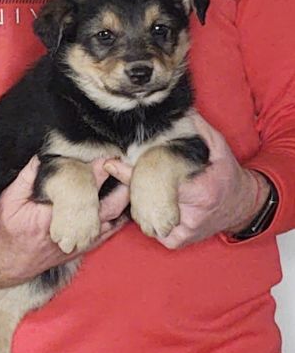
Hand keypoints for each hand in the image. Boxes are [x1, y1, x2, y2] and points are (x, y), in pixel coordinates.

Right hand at [0, 156, 129, 287]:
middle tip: (124, 163)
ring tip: (129, 177)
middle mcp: (74, 228)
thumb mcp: (9, 201)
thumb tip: (41, 156)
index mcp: (55, 213)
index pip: (85, 186)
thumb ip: (26, 177)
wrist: (12, 264)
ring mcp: (83, 238)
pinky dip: (121, 216)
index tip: (107, 155)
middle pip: (108, 201)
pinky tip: (125, 201)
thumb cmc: (9, 231)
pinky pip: (111, 230)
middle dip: (119, 180)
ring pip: (113, 216)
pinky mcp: (86, 245)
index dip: (98, 168)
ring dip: (123, 196)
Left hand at [104, 114, 269, 249]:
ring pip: (145, 217)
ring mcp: (184, 231)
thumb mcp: (219, 148)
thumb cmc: (227, 176)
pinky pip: (152, 230)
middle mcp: (192, 215)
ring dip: (138, 203)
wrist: (241, 207)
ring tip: (138, 187)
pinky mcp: (178, 241)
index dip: (133, 173)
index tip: (111, 164)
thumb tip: (180, 110)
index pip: (159, 183)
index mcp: (201, 192)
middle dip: (131, 185)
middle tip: (116, 170)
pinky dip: (147, 218)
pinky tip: (152, 205)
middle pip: (148, 201)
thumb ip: (199, 129)